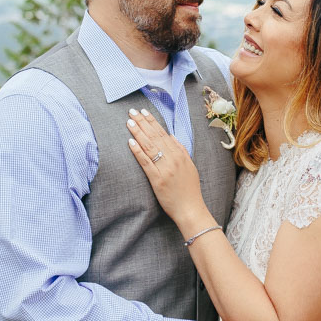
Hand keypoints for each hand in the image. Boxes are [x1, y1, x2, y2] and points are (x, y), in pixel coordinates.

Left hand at [126, 108, 211, 227]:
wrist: (191, 208)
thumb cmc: (189, 189)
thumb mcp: (190, 166)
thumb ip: (181, 150)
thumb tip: (172, 136)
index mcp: (180, 154)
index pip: (163, 133)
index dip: (152, 122)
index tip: (143, 112)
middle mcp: (173, 159)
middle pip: (155, 137)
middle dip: (142, 122)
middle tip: (132, 111)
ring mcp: (165, 169)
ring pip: (149, 146)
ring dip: (138, 133)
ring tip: (129, 122)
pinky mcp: (158, 179)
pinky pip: (146, 162)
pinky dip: (138, 151)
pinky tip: (130, 142)